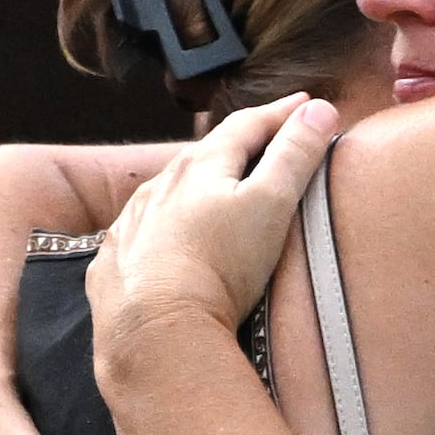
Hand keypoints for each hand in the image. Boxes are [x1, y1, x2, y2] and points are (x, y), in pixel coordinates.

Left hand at [86, 93, 339, 340]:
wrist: (152, 331)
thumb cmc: (219, 266)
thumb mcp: (270, 205)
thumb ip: (294, 155)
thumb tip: (319, 109)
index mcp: (201, 166)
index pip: (247, 125)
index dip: (280, 113)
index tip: (304, 103)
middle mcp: (160, 185)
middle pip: (205, 155)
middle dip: (237, 145)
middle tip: (264, 142)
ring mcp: (132, 223)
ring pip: (170, 192)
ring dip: (197, 184)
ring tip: (218, 190)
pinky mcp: (115, 262)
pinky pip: (143, 231)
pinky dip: (165, 225)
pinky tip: (170, 239)